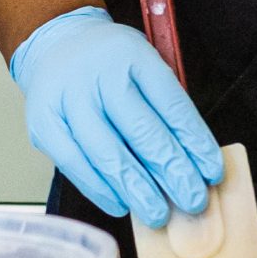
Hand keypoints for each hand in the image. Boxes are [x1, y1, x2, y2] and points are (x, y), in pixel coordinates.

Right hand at [8, 7, 223, 226]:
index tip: (212, 172)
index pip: (171, 105)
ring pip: (108, 154)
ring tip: (159, 213)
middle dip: (172, 172)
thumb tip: (193, 160)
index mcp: (133, 56)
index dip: (195, 142)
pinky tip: (122, 203)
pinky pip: (76, 165)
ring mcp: (69, 100)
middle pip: (142, 131)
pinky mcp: (45, 124)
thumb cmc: (109, 62)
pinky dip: (101, 189)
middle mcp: (100, 75)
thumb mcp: (144, 63)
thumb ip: (165, 104)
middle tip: (193, 200)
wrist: (56, 44)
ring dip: (138, 190)